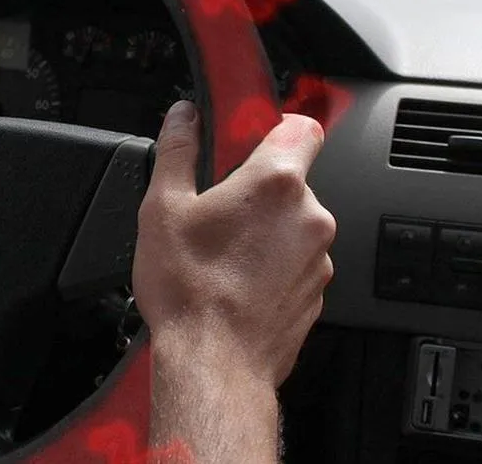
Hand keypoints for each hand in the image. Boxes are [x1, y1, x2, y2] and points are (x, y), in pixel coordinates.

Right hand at [133, 101, 334, 389]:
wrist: (214, 364)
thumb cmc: (190, 290)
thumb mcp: (163, 207)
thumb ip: (178, 150)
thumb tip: (184, 117)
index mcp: (275, 184)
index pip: (302, 127)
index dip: (277, 126)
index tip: (250, 138)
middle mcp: (308, 216)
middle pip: (291, 178)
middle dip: (257, 185)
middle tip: (217, 207)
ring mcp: (317, 257)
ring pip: (293, 220)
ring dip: (265, 225)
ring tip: (223, 249)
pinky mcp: (316, 291)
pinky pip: (296, 257)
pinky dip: (273, 259)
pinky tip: (237, 277)